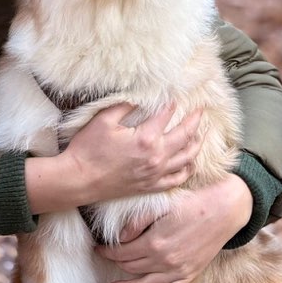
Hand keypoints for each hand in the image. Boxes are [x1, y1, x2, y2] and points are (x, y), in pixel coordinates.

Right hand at [25, 103, 200, 215]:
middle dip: (195, 121)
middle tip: (202, 111)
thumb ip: (125, 106)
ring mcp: (155, 174)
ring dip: (197, 144)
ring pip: (187, 158)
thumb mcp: (104, 120)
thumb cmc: (88, 149)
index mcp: (145, 138)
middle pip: (185, 136)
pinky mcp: (150, 186)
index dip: (172, 103)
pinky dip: (188, 170)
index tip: (176, 95)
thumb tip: (140, 97)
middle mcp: (156, 157)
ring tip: (202, 134)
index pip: (166, 115)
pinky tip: (190, 163)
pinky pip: (177, 179)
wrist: (79, 180)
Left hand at [98, 174, 252, 282]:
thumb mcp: (161, 206)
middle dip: (114, 263)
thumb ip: (138, 221)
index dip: (107, 251)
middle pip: (130, 267)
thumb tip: (120, 238)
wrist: (223, 211)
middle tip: (104, 259)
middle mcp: (164, 261)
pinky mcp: (188, 276)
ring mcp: (177, 271)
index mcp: (154, 242)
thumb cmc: (192, 204)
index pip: (122, 252)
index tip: (98, 248)